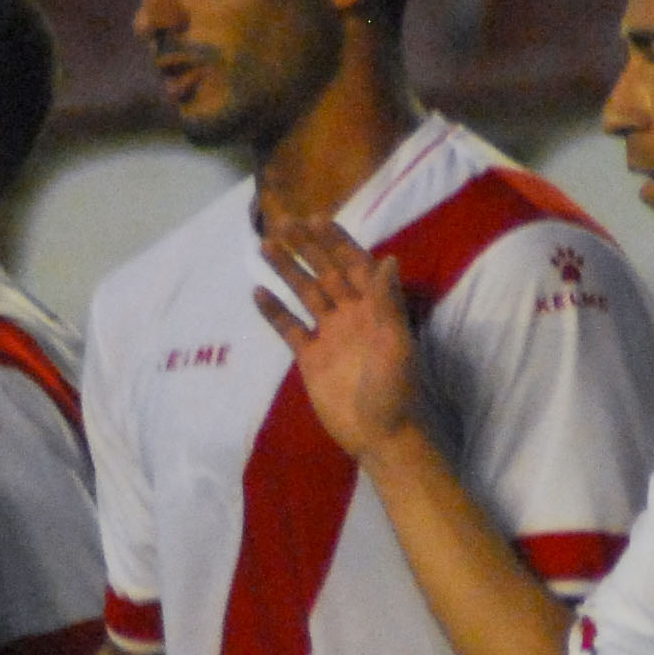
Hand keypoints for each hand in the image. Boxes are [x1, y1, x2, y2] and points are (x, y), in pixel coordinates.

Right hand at [253, 217, 422, 460]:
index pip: (355, 265)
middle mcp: (352, 315)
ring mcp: (329, 335)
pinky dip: (275, 311)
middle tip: (282, 223)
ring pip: (306, 294)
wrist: (378, 435)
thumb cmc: (395, 390)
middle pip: (326, 272)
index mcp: (376, 308)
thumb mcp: (396, 344)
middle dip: (307, 248)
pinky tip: (258, 292)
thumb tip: (387, 258)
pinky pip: (289, 328)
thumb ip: (387, 303)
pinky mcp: (310, 358)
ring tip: (265, 247)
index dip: (337, 242)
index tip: (316, 219)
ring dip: (287, 271)